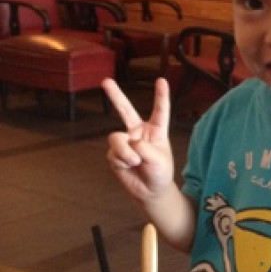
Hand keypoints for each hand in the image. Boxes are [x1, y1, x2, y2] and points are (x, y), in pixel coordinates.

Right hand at [102, 77, 174, 203]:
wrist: (150, 191)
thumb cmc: (160, 173)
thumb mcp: (159, 159)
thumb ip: (143, 147)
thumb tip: (127, 143)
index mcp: (156, 131)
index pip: (159, 111)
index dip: (161, 96)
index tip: (162, 80)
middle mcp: (139, 132)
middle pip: (126, 110)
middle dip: (115, 95)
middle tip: (105, 81)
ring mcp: (125, 142)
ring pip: (117, 138)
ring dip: (125, 152)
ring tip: (135, 162)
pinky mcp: (115, 154)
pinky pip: (114, 153)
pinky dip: (122, 161)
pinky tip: (129, 167)